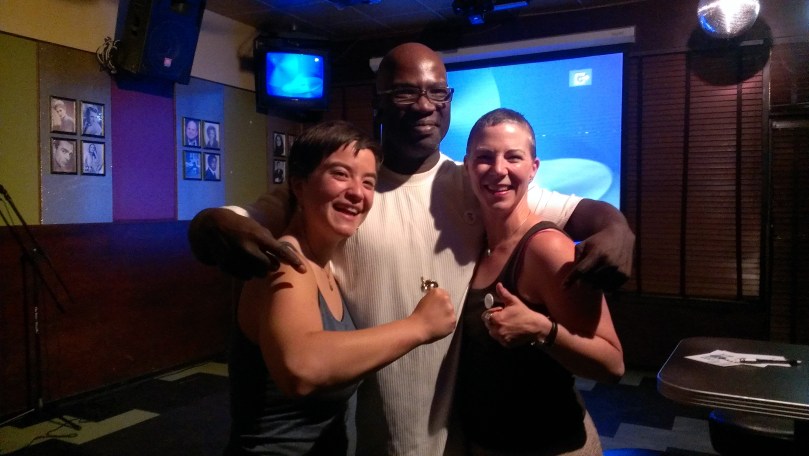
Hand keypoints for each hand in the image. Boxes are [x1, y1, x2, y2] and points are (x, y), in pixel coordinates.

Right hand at [188, 207, 304, 279]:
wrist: (211, 227)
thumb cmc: (239, 226)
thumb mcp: (256, 228)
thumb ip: (268, 241)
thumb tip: (282, 255)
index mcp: (258, 236)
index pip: (280, 251)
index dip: (293, 261)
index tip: (303, 270)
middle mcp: (248, 248)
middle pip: (269, 266)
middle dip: (271, 265)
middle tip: (268, 260)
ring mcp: (237, 258)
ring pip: (257, 274)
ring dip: (259, 270)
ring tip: (254, 261)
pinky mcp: (227, 266)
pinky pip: (244, 277)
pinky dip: (247, 273)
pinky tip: (243, 264)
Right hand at [411, 288, 455, 342]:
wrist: (419, 327)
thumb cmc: (419, 315)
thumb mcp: (424, 300)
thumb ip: (434, 297)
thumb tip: (438, 299)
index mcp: (438, 292)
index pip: (444, 294)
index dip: (440, 300)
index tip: (438, 305)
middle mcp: (446, 300)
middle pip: (448, 302)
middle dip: (444, 308)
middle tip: (436, 313)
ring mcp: (450, 310)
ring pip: (451, 312)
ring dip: (446, 315)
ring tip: (437, 320)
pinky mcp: (453, 320)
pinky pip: (452, 321)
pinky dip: (447, 324)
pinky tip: (440, 324)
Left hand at [482, 283, 543, 347]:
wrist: (536, 327)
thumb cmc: (524, 313)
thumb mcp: (514, 302)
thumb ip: (503, 294)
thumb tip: (498, 285)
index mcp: (496, 319)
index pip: (486, 316)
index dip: (493, 312)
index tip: (501, 311)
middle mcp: (496, 330)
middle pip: (488, 325)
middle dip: (494, 320)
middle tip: (504, 317)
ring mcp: (501, 338)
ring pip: (493, 333)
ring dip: (497, 328)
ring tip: (506, 324)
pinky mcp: (506, 344)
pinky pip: (500, 339)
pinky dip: (502, 336)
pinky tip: (510, 331)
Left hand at [564, 224, 634, 291]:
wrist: (620, 235)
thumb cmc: (597, 241)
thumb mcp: (583, 244)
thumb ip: (576, 259)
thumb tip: (573, 278)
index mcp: (597, 254)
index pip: (581, 270)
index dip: (571, 280)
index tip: (563, 288)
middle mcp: (609, 263)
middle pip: (589, 280)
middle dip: (583, 279)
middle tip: (585, 273)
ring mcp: (618, 270)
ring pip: (599, 286)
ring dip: (593, 283)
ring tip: (595, 274)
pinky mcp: (625, 275)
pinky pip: (610, 289)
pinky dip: (604, 286)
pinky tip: (604, 278)